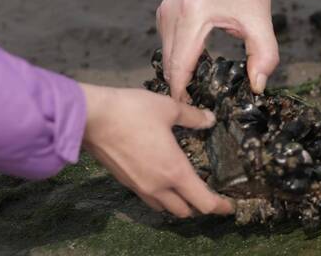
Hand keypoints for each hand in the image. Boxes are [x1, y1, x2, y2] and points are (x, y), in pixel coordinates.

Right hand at [80, 83, 232, 216]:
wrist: (90, 117)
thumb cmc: (132, 111)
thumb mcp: (169, 109)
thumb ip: (193, 117)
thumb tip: (210, 119)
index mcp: (175, 172)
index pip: (204, 202)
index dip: (220, 206)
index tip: (230, 205)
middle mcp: (158, 186)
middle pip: (184, 211)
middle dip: (199, 206)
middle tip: (209, 194)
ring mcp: (140, 187)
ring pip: (165, 207)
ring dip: (178, 203)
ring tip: (186, 188)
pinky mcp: (125, 182)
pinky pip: (149, 198)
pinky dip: (161, 196)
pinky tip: (162, 178)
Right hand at [157, 0, 278, 100]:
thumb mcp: (261, 20)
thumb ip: (264, 55)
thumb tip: (257, 87)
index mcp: (192, 16)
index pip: (179, 66)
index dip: (182, 93)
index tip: (193, 111)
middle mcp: (171, 14)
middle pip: (169, 64)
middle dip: (180, 88)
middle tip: (198, 108)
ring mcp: (165, 11)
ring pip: (165, 56)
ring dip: (179, 74)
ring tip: (198, 91)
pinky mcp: (165, 11)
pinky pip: (167, 44)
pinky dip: (178, 59)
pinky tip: (196, 68)